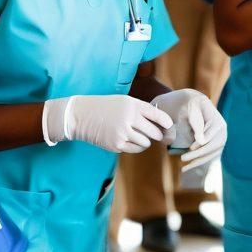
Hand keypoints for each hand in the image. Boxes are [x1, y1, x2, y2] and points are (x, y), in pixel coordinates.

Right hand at [42, 95, 172, 153]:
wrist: (83, 116)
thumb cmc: (107, 107)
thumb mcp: (125, 102)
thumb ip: (142, 110)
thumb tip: (161, 123)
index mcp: (133, 106)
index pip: (157, 115)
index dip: (166, 122)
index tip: (169, 125)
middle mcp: (129, 119)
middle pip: (154, 133)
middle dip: (157, 134)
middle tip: (155, 133)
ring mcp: (123, 133)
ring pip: (146, 143)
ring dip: (145, 141)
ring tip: (138, 135)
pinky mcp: (117, 145)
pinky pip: (136, 149)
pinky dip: (137, 146)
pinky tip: (131, 140)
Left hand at [151, 88, 226, 170]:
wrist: (196, 105)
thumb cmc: (193, 107)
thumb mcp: (193, 111)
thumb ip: (197, 124)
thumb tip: (202, 141)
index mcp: (218, 122)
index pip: (210, 137)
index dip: (200, 144)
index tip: (191, 148)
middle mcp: (222, 132)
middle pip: (211, 148)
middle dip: (197, 155)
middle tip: (182, 158)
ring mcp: (220, 140)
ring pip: (210, 154)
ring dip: (197, 162)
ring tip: (184, 167)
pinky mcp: (216, 146)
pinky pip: (209, 156)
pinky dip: (199, 162)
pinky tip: (187, 167)